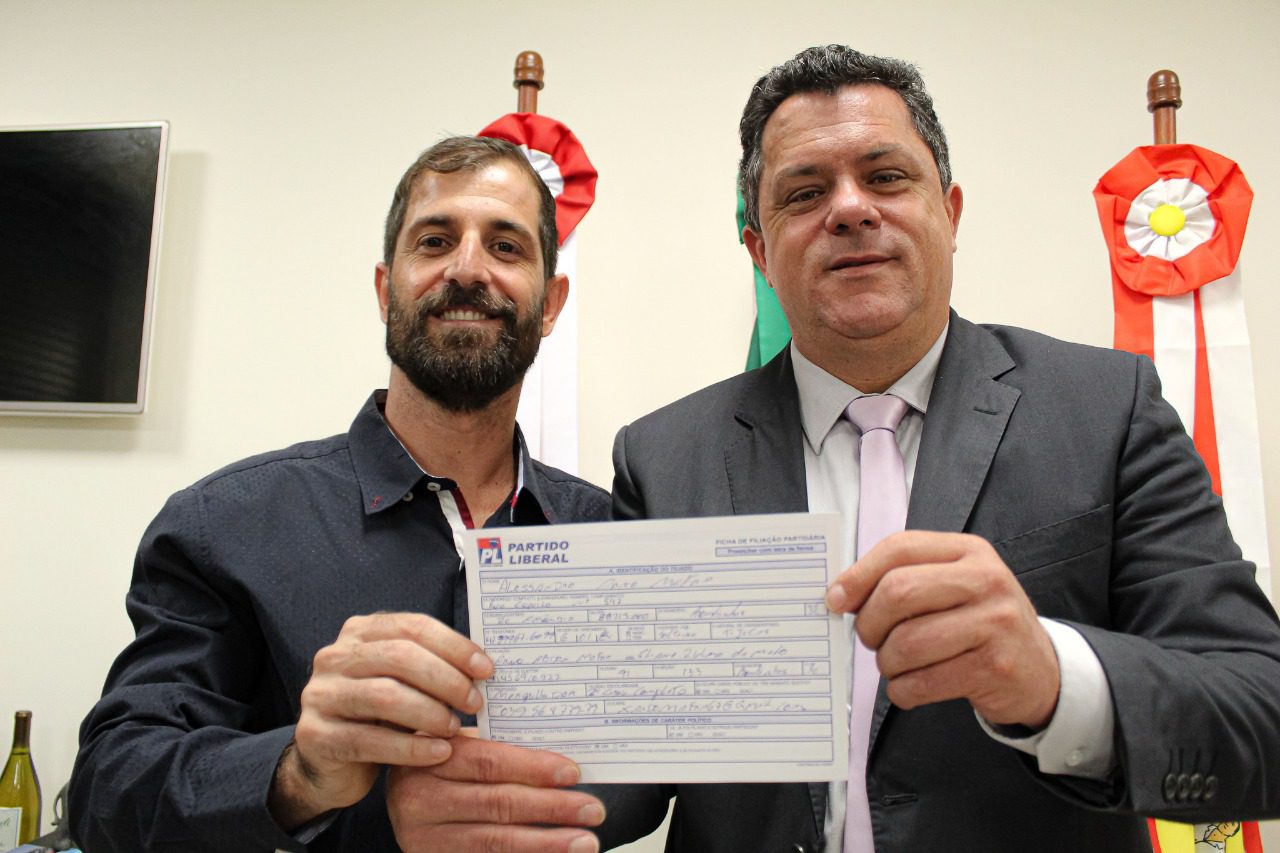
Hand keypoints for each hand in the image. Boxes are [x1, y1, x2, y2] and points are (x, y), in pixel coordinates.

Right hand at [269, 612, 493, 828]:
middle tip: (475, 703)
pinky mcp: (315, 735)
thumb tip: (484, 667)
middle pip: (400, 657)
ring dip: (430, 713)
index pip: (413, 627)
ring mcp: (320, 694)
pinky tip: (439, 753)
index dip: (454, 646)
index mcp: (360, 632)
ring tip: (456, 728)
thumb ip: (431, 667)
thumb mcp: (402, 683)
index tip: (486, 669)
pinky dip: (412, 747)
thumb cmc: (378, 716)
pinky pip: (371, 740)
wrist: (330, 764)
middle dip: (446, 679)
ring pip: (386, 696)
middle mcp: (334, 657)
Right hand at [388, 734, 604, 852]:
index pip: (489, 762)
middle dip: (552, 808)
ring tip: (585, 841)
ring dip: (547, 842)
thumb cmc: (440, 764)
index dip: (534, 768)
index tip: (573, 773)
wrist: (402, 799)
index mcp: (431, 758)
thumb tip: (562, 760)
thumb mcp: (457, 744)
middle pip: (498, 803)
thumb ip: (497, 746)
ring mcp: (424, 837)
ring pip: (496, 841)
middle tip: (593, 810)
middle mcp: (421, 800)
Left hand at [825, 530, 1059, 727]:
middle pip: (898, 593)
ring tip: (895, 664)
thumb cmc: (980, 623)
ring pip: (906, 642)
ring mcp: (994, 623)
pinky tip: (911, 686)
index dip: (858, 575)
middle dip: (869, 623)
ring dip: (886, 663)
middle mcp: (985, 580)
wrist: (1041, 670)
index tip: (835, 600)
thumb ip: (903, 579)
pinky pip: (923, 682)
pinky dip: (903, 690)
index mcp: (968, 552)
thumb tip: (838, 595)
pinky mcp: (994, 667)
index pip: (900, 548)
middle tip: (870, 639)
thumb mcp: (952, 586)